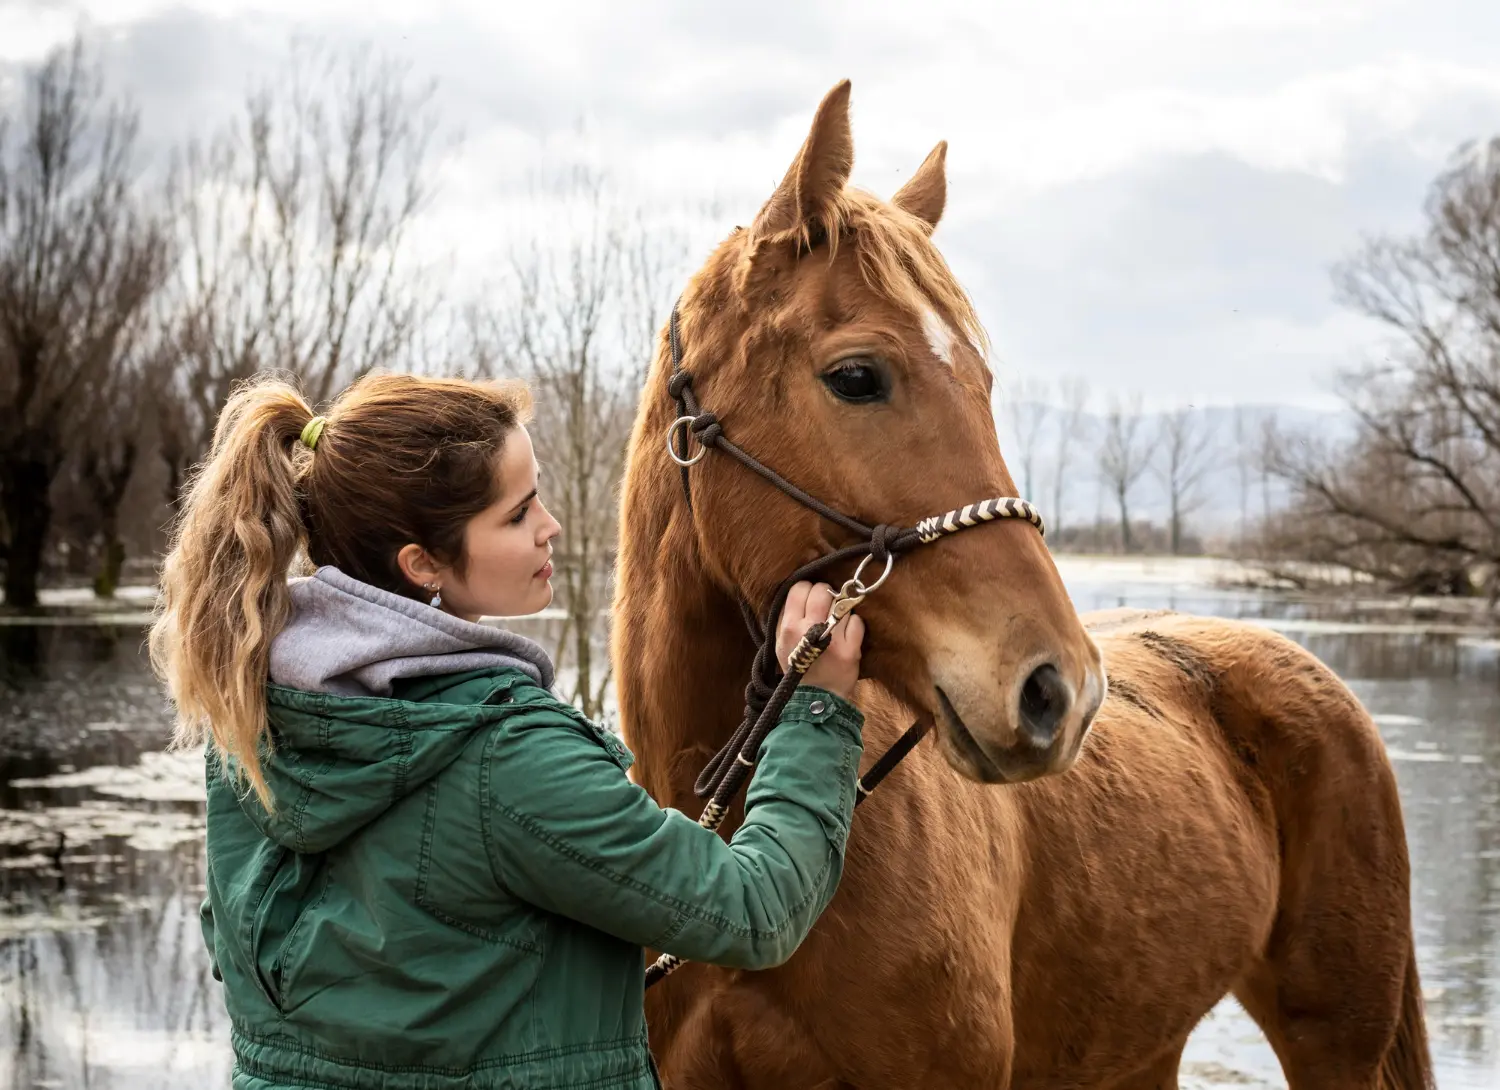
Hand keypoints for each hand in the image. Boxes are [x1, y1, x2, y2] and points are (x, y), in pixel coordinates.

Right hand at [775, 581, 864, 701]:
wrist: (815, 699)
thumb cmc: (798, 668)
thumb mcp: (781, 643)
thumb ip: (787, 617)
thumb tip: (802, 591)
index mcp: (789, 627)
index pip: (800, 588)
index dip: (808, 591)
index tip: (812, 601)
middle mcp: (809, 630)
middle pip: (823, 590)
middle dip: (827, 597)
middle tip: (827, 609)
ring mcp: (832, 639)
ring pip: (842, 605)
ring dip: (841, 613)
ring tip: (836, 627)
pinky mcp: (850, 650)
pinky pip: (857, 621)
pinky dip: (854, 626)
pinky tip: (847, 637)